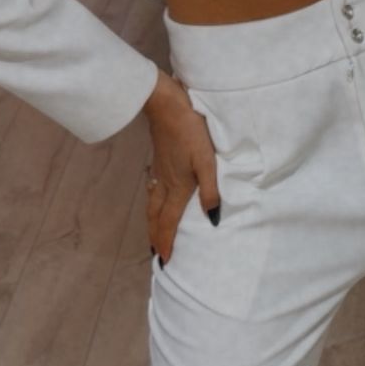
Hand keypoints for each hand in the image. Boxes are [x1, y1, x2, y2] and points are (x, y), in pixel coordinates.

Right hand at [142, 71, 220, 263]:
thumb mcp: (206, 161)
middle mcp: (164, 183)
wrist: (166, 105)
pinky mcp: (159, 160)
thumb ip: (210, 190)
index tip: (164, 260)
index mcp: (177, 187)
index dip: (167, 241)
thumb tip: (212, 219)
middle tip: (156, 253)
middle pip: (156, 216)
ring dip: (152, 222)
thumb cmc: (190, 132)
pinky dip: (153, 204)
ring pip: (152, 204)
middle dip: (156, 236)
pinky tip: (156, 199)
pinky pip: (153, 191)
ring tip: (154, 233)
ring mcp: (159, 171)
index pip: (169, 221)